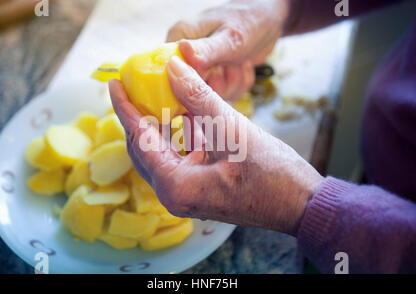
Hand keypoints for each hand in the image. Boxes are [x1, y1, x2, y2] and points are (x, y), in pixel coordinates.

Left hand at [109, 56, 322, 235]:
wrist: (300, 205)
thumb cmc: (273, 175)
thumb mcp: (233, 130)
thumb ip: (199, 98)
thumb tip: (173, 68)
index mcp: (176, 186)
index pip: (139, 139)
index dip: (125, 108)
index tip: (115, 84)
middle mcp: (175, 195)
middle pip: (144, 149)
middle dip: (138, 116)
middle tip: (131, 87)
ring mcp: (187, 195)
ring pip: (161, 153)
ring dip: (159, 125)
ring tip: (155, 96)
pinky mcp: (199, 190)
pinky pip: (179, 159)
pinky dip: (179, 137)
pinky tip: (184, 116)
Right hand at [166, 0, 289, 100]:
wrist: (270, 19)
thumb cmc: (249, 21)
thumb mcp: (229, 38)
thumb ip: (205, 51)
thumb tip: (178, 58)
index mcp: (178, 40)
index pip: (171, 74)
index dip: (194, 81)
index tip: (213, 74)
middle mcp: (185, 55)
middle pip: (191, 89)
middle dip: (219, 83)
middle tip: (232, 63)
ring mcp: (200, 68)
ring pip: (210, 95)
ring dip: (232, 82)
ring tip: (240, 60)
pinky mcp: (214, 77)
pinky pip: (223, 95)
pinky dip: (238, 84)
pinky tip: (242, 66)